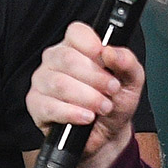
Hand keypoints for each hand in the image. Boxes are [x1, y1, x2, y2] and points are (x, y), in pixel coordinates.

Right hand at [26, 22, 144, 167]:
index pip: (76, 32)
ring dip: (87, 98)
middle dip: (95, 77)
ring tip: (103, 107)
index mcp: (76, 47)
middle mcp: (55, 60)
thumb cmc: (114, 102)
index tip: (106, 59)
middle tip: (112, 90)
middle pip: (67, 58)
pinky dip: (72, 113)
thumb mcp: (131, 82)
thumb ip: (127, 63)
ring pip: (59, 83)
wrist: (107, 135)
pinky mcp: (36, 104)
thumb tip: (112, 52)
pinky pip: (49, 106)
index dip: (91, 43)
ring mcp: (42, 81)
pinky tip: (86, 117)